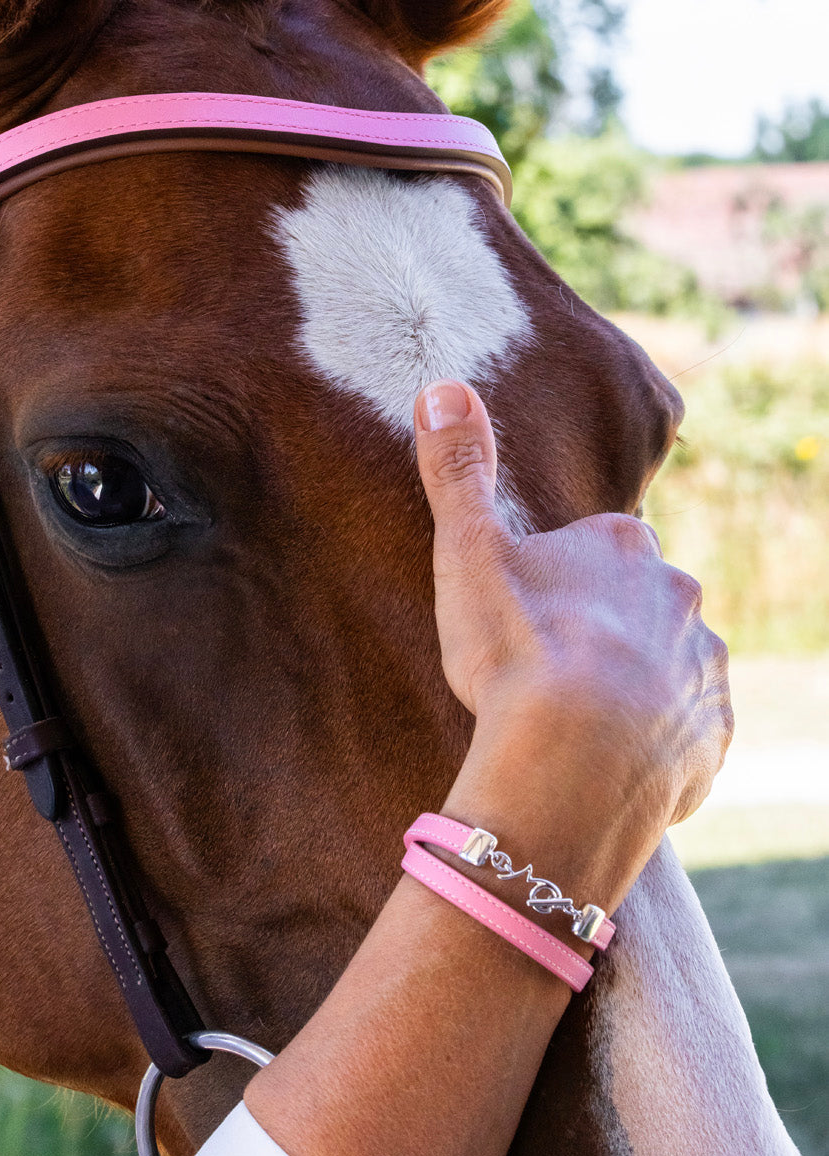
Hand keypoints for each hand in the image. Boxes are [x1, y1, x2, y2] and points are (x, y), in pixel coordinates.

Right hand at [414, 379, 732, 909]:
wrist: (570, 770)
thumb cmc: (516, 653)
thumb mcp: (469, 552)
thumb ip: (456, 471)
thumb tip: (442, 385)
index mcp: (623, 546)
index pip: (596, 546)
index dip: (557, 579)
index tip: (524, 615)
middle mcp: (680, 596)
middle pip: (639, 602)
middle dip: (602, 627)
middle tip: (545, 669)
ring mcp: (704, 669)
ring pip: (666, 665)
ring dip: (631, 685)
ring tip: (572, 725)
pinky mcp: (713, 738)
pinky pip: (684, 733)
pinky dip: (652, 744)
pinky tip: (604, 764)